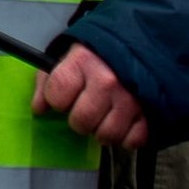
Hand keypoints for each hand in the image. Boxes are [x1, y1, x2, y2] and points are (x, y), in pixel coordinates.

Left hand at [33, 43, 148, 148]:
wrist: (140, 47)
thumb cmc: (99, 56)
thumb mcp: (68, 58)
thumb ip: (47, 81)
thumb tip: (39, 108)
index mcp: (83, 62)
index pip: (57, 97)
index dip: (57, 100)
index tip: (64, 96)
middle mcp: (107, 81)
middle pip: (81, 122)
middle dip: (79, 120)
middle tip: (86, 108)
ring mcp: (130, 98)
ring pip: (106, 135)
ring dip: (102, 130)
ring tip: (105, 115)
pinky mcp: (149, 113)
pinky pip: (132, 141)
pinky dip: (126, 137)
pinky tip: (124, 122)